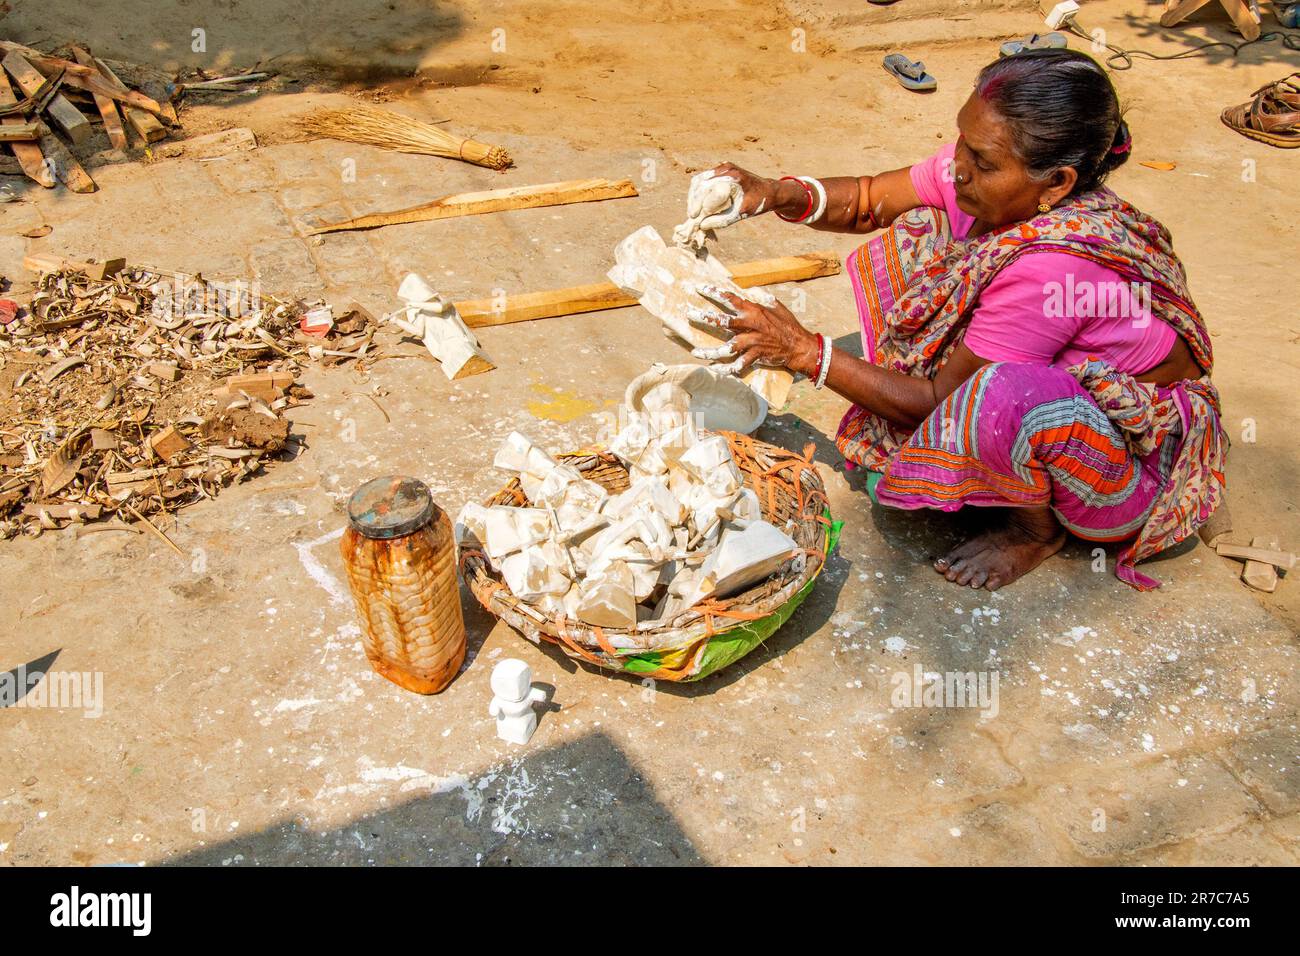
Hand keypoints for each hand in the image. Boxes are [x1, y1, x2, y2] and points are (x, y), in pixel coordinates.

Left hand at [687, 287, 819, 376]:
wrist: (798, 346)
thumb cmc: (788, 325)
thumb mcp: (777, 306)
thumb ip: (763, 298)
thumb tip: (754, 290)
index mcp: (753, 311)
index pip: (730, 298)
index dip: (714, 292)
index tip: (700, 288)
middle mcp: (750, 326)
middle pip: (722, 321)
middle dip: (703, 317)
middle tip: (688, 314)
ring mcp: (751, 342)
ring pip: (726, 348)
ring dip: (709, 352)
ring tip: (695, 352)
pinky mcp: (754, 356)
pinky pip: (737, 365)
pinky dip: (726, 369)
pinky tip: (715, 370)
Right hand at [696, 163, 778, 224]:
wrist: (768, 190)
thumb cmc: (758, 203)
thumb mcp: (741, 214)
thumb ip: (721, 220)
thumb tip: (702, 225)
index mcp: (733, 179)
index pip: (708, 192)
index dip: (699, 205)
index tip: (695, 218)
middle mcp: (726, 169)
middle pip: (700, 185)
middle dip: (694, 202)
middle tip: (692, 217)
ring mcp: (722, 167)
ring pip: (699, 181)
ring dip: (694, 197)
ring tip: (694, 212)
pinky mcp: (720, 169)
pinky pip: (703, 179)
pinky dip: (698, 192)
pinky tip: (698, 204)